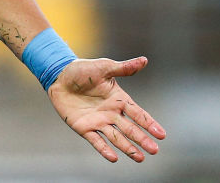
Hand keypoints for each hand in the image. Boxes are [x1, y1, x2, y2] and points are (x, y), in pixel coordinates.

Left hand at [48, 56, 165, 161]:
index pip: (137, 113)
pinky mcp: (84, 127)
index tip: (161, 134)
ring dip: (128, 148)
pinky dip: (104, 149)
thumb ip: (123, 68)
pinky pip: (96, 140)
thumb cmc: (81, 70)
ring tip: (140, 158)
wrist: (58, 76)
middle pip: (130, 129)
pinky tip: (114, 158)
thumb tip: (144, 60)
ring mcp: (98, 121)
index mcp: (118, 99)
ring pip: (116, 137)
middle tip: (154, 150)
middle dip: (142, 139)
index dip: (149, 123)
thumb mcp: (103, 67)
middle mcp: (111, 113)